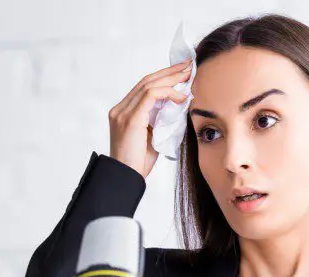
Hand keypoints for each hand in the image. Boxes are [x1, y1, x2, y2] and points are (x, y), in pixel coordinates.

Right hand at [108, 58, 191, 178]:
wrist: (126, 178)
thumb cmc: (139, 162)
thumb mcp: (152, 136)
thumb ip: (160, 120)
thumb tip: (179, 106)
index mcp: (123, 112)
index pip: (144, 87)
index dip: (164, 77)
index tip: (182, 73)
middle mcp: (119, 109)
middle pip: (146, 81)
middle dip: (170, 72)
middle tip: (189, 65)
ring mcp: (122, 112)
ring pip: (149, 84)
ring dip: (171, 79)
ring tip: (189, 75)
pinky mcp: (130, 119)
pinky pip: (151, 96)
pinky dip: (168, 93)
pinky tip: (181, 97)